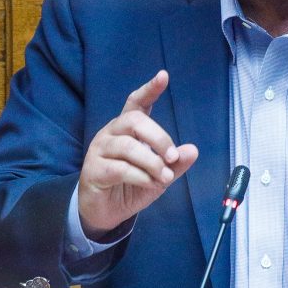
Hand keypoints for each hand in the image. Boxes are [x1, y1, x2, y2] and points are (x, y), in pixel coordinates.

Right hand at [77, 70, 198, 236]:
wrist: (106, 211)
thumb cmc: (132, 186)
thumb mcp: (159, 176)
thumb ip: (174, 163)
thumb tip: (193, 150)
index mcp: (127, 129)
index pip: (136, 102)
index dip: (149, 89)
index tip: (163, 76)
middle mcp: (112, 133)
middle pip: (135, 121)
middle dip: (159, 138)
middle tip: (172, 157)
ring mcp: (100, 150)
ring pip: (128, 147)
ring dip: (152, 163)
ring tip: (164, 177)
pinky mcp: (94, 170)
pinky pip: (120, 168)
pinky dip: (141, 177)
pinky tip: (150, 184)